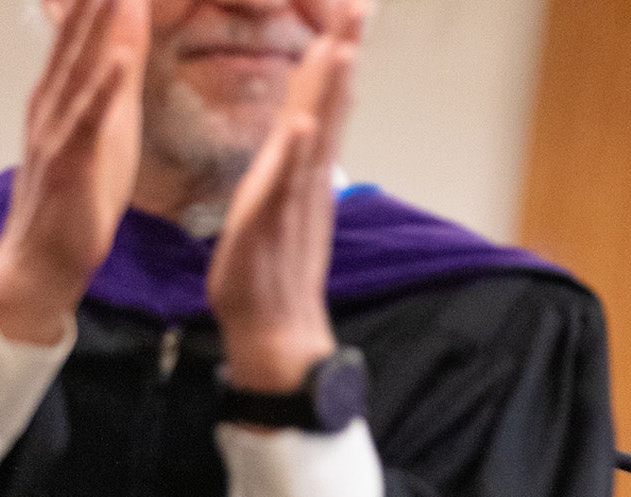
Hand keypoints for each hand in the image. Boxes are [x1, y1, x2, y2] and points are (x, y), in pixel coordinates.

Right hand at [0, 0, 146, 344]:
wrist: (43, 262)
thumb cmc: (78, 200)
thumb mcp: (105, 133)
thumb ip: (112, 87)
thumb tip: (126, 44)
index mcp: (63, 95)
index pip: (85, 33)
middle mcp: (53, 102)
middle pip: (79, 37)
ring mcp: (57, 130)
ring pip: (81, 67)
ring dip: (101, 24)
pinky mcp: (70, 163)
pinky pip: (88, 119)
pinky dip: (103, 86)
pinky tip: (122, 58)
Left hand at [207, 2, 366, 394]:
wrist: (275, 331)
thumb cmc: (269, 270)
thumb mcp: (277, 200)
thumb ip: (293, 162)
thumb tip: (303, 129)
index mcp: (302, 167)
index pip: (321, 97)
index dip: (335, 50)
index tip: (349, 10)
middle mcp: (306, 176)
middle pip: (329, 103)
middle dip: (344, 52)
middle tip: (361, 7)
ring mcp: (293, 200)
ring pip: (315, 136)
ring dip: (330, 93)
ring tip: (342, 49)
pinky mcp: (270, 225)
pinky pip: (284, 185)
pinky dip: (295, 154)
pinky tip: (302, 126)